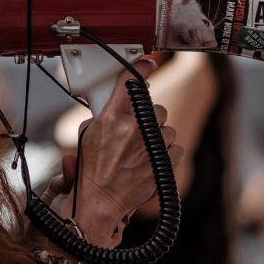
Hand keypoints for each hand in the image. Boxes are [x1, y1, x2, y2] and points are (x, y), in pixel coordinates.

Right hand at [51, 59, 183, 247]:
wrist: (101, 200)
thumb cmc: (92, 169)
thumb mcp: (88, 133)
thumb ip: (104, 113)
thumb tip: (117, 101)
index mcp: (111, 118)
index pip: (130, 82)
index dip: (142, 68)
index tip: (148, 63)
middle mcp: (133, 129)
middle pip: (154, 106)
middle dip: (147, 114)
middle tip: (135, 126)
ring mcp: (150, 147)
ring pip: (166, 127)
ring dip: (156, 134)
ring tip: (141, 147)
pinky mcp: (163, 163)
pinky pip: (175, 146)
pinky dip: (166, 151)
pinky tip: (151, 158)